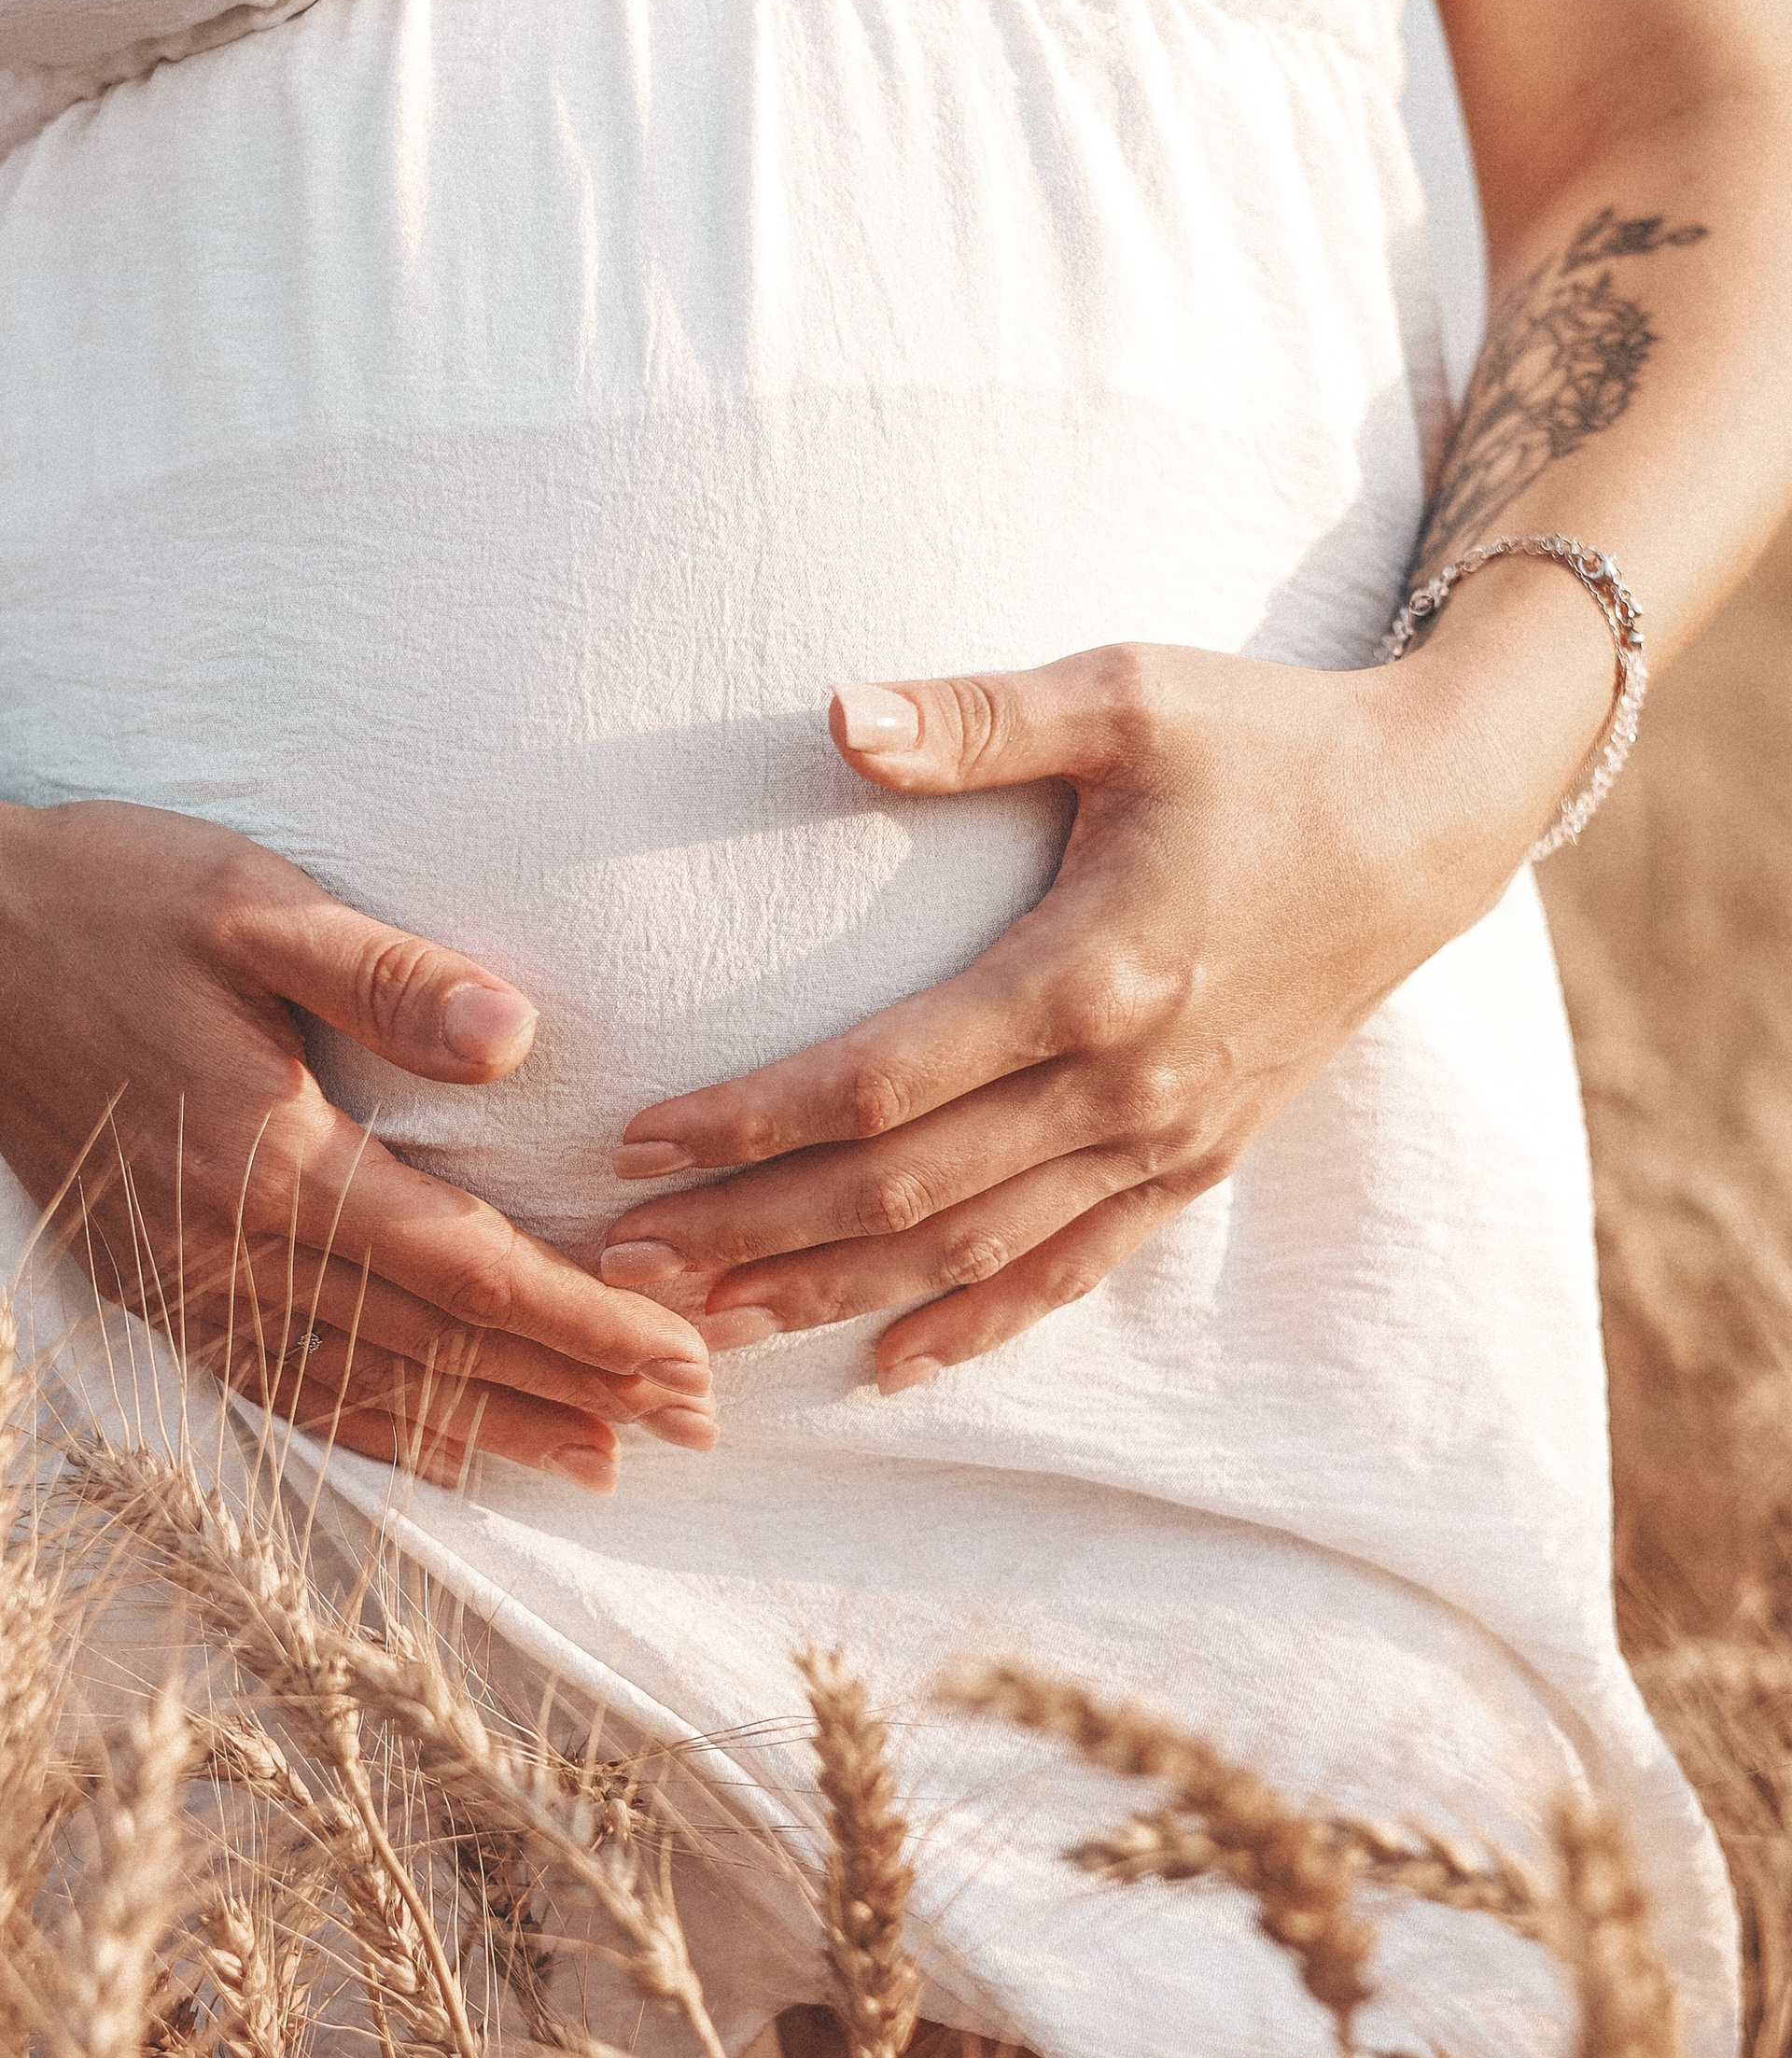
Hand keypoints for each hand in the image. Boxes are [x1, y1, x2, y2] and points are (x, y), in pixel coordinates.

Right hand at [0, 796, 716, 1487]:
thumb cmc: (105, 897)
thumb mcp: (251, 900)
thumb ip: (387, 974)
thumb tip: (518, 1038)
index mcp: (271, 1157)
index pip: (469, 1270)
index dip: (585, 1323)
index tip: (685, 1355)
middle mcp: (227, 1247)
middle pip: (434, 1350)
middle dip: (573, 1392)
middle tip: (693, 1426)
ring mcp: (180, 1281)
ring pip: (363, 1390)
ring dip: (488, 1429)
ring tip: (599, 1462)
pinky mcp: (147, 1284)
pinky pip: (277, 1388)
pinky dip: (371, 1431)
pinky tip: (437, 1450)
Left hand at [593, 638, 1585, 1390]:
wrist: (1432, 818)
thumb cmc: (1265, 742)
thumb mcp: (1126, 693)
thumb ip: (976, 717)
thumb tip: (836, 719)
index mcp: (1088, 973)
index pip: (882, 1079)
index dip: (754, 1121)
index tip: (641, 1141)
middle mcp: (1123, 1083)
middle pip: (904, 1193)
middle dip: (754, 1235)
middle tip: (625, 1265)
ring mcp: (1164, 1137)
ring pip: (973, 1252)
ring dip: (834, 1297)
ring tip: (710, 1330)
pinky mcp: (1197, 1159)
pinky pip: (1072, 1267)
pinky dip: (978, 1323)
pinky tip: (890, 1364)